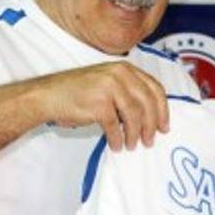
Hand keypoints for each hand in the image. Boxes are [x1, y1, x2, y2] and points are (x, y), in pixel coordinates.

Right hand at [34, 61, 169, 150]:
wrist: (50, 95)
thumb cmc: (79, 92)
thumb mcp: (108, 84)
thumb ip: (129, 92)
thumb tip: (150, 118)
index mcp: (125, 69)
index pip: (155, 88)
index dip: (163, 110)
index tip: (164, 126)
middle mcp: (120, 74)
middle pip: (147, 103)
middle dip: (151, 125)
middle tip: (150, 141)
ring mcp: (109, 87)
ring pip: (134, 115)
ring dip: (135, 134)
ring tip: (132, 145)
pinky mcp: (99, 103)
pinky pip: (115, 126)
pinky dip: (117, 139)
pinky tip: (115, 146)